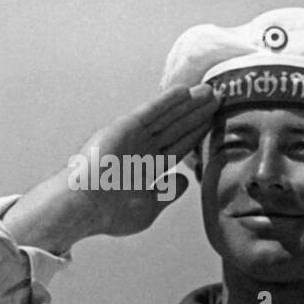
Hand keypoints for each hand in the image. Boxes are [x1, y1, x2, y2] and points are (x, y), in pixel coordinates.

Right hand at [69, 84, 218, 237]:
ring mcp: (133, 137)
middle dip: (197, 113)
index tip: (214, 122)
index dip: (197, 133)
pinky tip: (184, 91)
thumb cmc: (111, 213)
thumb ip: (168, 192)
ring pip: (167, 116)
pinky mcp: (124, 128)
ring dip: (187, 103)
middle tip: (218, 98)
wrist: (85, 208)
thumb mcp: (150, 207)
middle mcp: (142, 148)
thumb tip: (184, 181)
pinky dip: (166, 101)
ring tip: (209, 90)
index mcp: (148, 166)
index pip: (179, 145)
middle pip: (176, 127)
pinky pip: (150, 112)